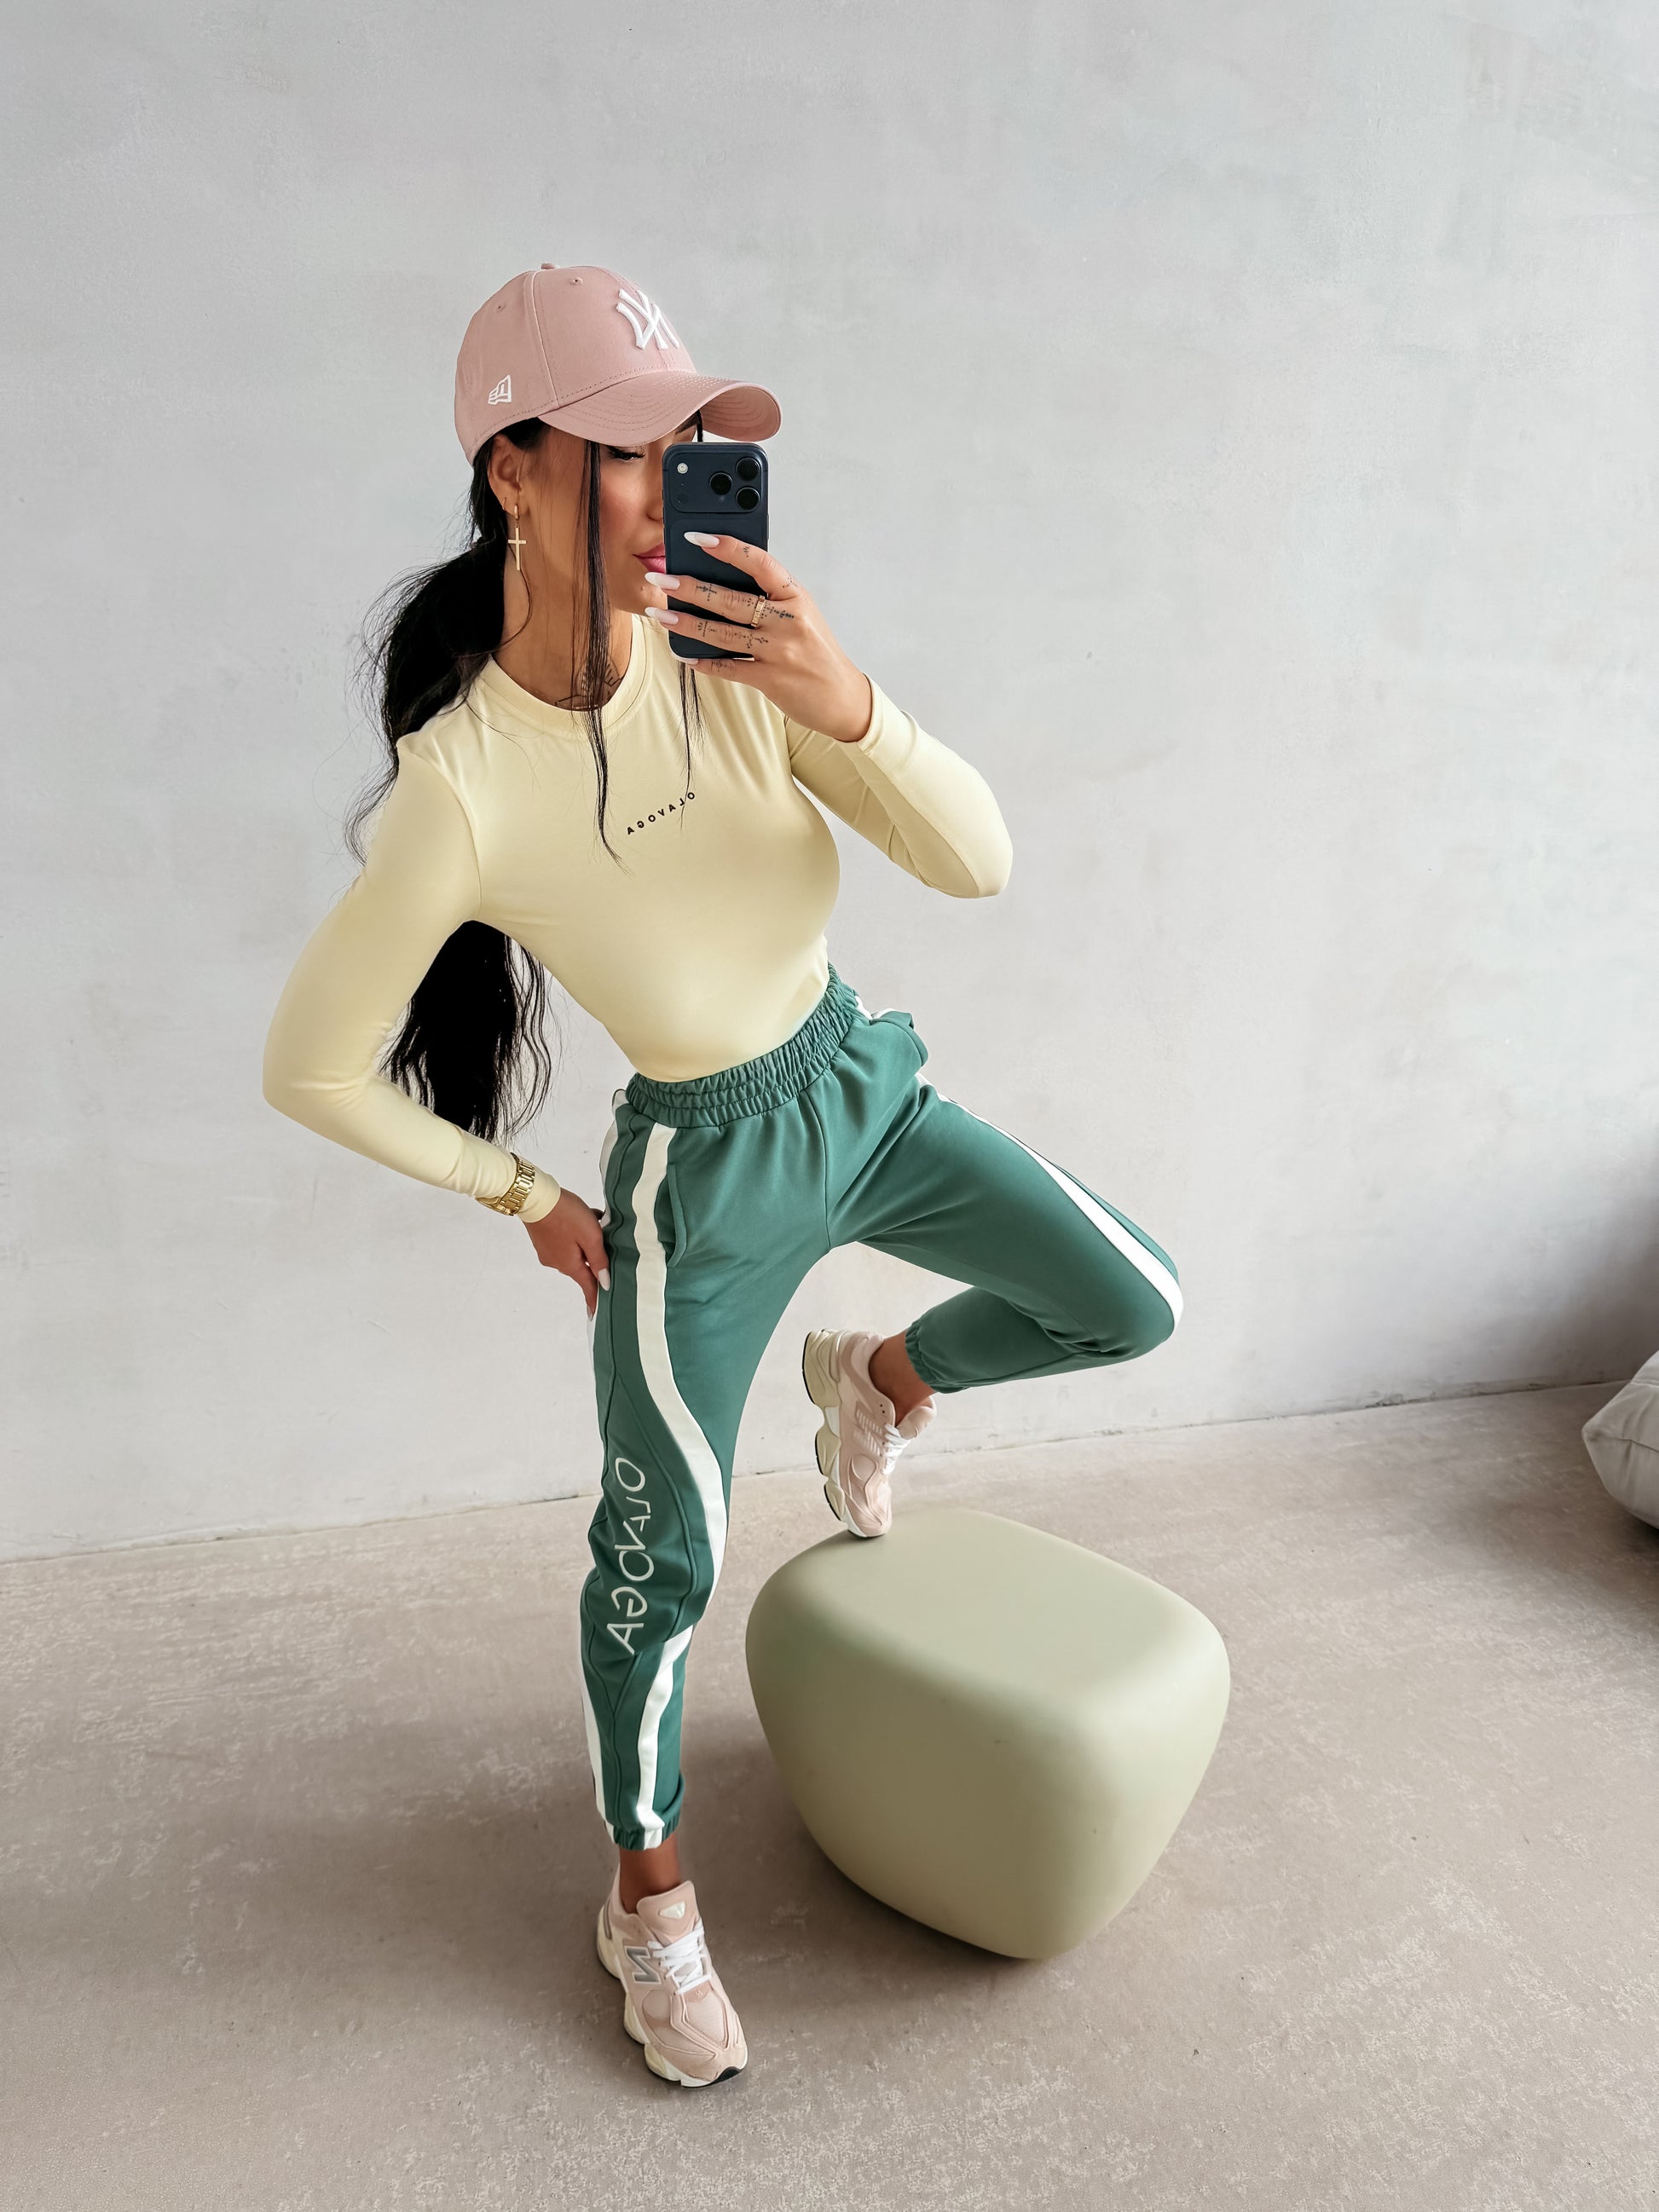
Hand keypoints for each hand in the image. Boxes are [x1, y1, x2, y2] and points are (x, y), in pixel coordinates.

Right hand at [523, 1188, 609, 1315]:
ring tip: (593, 1218)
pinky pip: (564, 1242)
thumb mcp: (590, 1236)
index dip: (594, 1298)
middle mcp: (557, 1263)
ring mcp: (547, 1251)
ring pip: (574, 1250)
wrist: (535, 1196)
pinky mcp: (542, 1240)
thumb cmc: (566, 1215)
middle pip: (582, 1265)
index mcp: (570, 1265)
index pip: (587, 1286)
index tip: (596, 1313)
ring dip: (584, 1239)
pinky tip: (580, 1216)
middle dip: (594, 1254)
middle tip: (604, 1233)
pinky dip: (573, 1233)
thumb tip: (604, 1283)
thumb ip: (599, 1259)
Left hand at [643, 536, 874, 742]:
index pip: (759, 563)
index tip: (698, 538)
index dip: (728, 548)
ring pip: (723, 633)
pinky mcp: (770, 679)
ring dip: (687, 623)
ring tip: (660, 614)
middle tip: (661, 578)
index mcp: (795, 596)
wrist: (841, 697)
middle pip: (731, 600)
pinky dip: (704, 662)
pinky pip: (728, 668)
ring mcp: (779, 651)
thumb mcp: (800, 613)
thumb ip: (769, 596)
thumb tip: (722, 578)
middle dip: (690, 588)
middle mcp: (788, 620)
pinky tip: (683, 653)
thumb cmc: (816, 651)